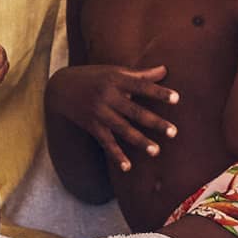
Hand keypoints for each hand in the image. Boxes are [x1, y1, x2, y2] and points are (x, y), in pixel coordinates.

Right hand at [47, 62, 179, 171]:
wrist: (60, 87)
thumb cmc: (95, 77)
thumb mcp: (115, 71)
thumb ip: (140, 74)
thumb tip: (166, 69)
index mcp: (117, 80)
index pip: (142, 86)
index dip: (159, 92)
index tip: (177, 99)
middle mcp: (108, 96)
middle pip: (135, 111)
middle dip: (155, 122)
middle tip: (174, 132)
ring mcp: (99, 112)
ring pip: (122, 129)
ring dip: (140, 141)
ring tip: (156, 151)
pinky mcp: (91, 126)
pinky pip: (106, 142)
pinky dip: (116, 155)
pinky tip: (128, 167)